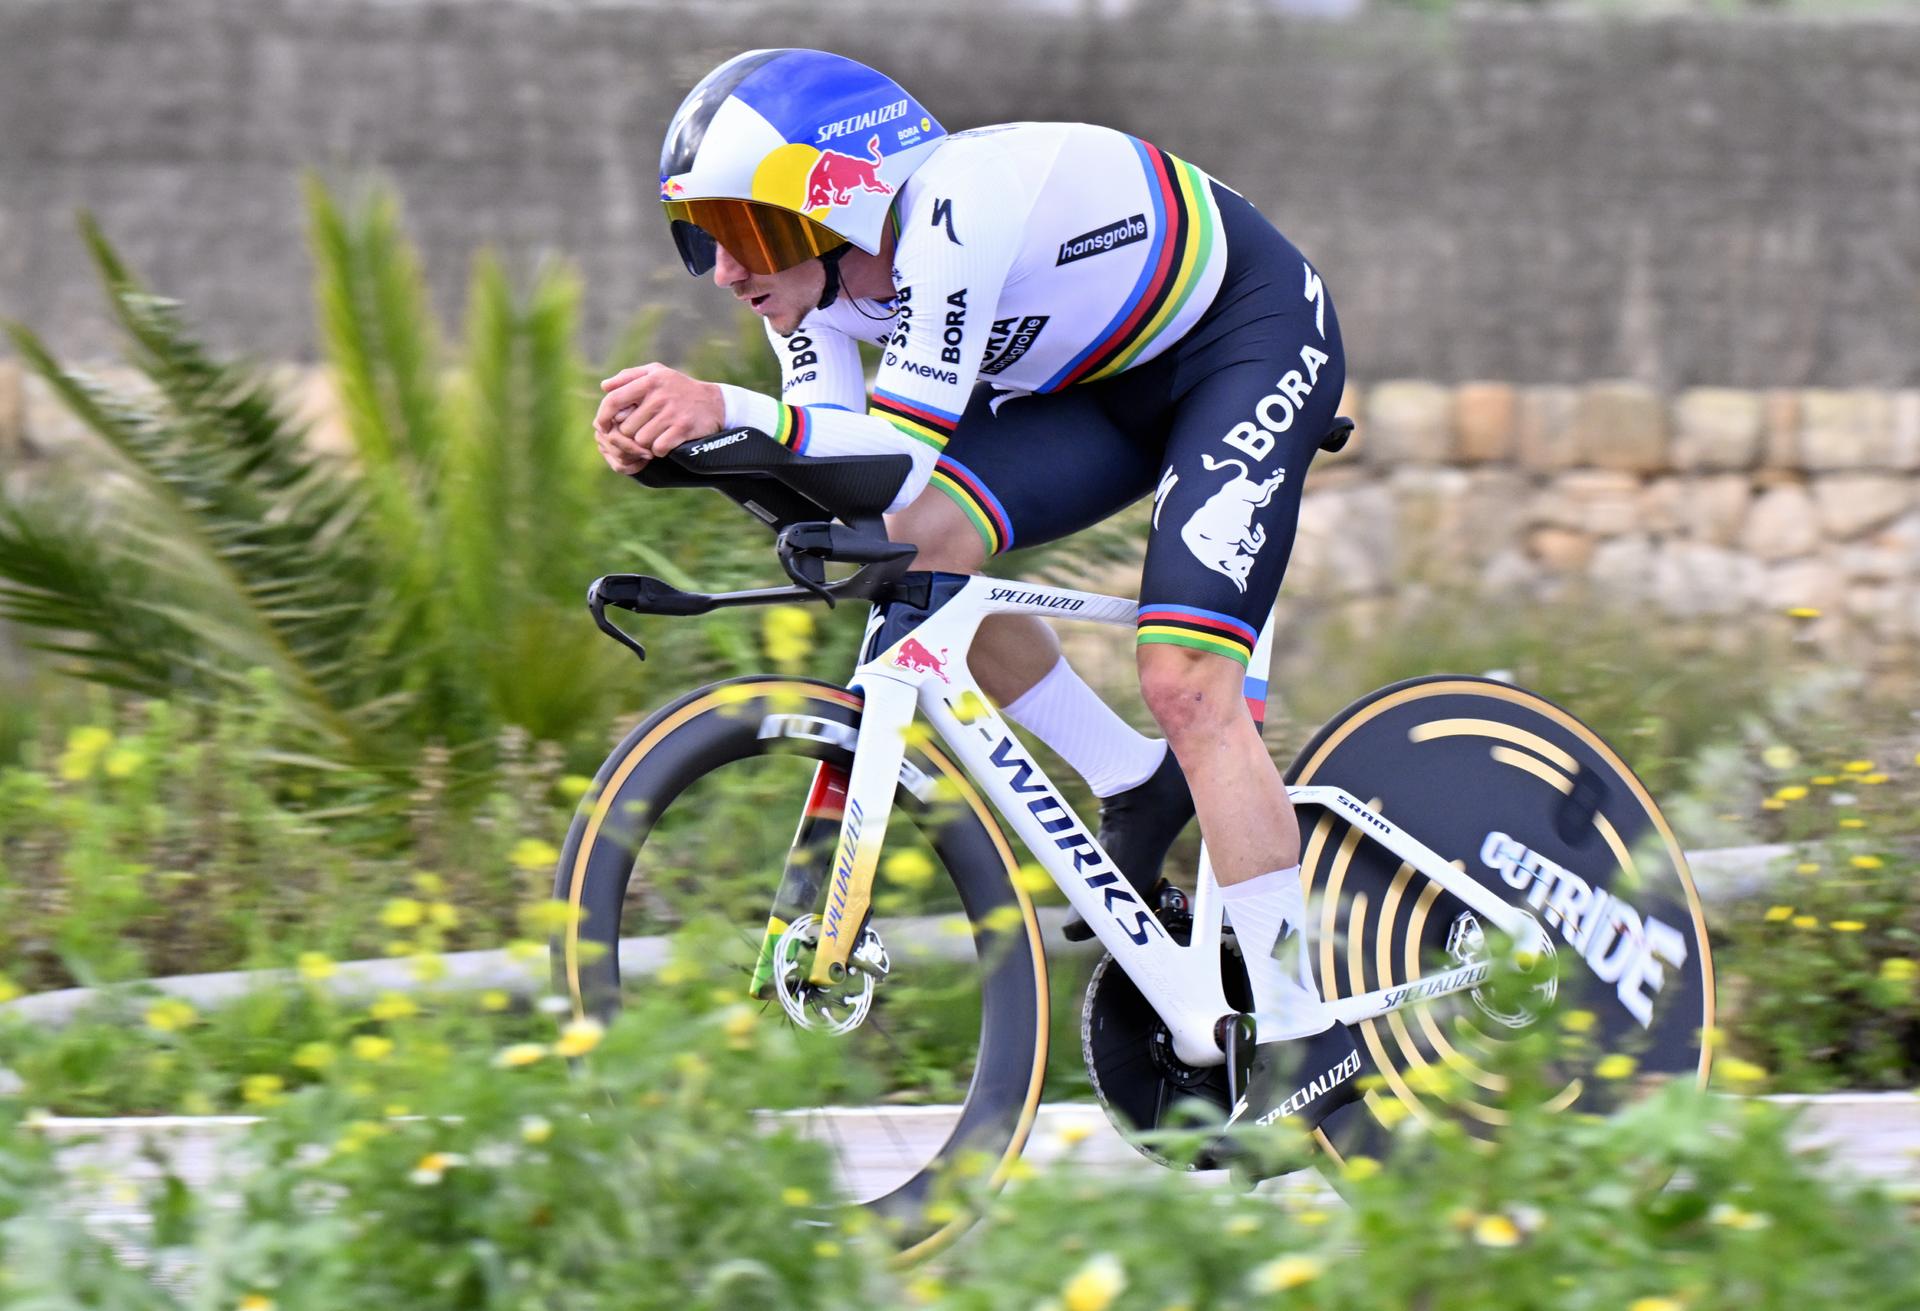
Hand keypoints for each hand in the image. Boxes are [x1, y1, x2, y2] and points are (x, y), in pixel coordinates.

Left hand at [593, 364, 724, 471]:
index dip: (603, 416)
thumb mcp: (657, 373)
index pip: (614, 401)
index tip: (602, 426)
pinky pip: (658, 448)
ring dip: (646, 442)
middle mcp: (660, 396)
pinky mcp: (683, 429)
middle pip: (627, 427)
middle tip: (642, 429)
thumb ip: (629, 377)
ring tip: (656, 434)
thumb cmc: (679, 388)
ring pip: (641, 440)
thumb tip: (604, 387)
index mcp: (650, 380)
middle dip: (632, 432)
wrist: (714, 403)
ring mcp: (672, 413)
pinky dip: (660, 449)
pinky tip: (666, 441)